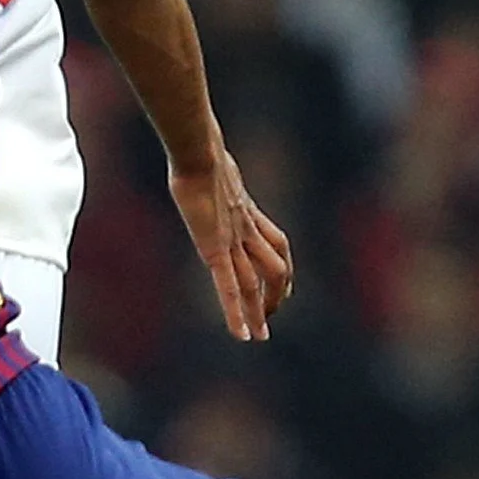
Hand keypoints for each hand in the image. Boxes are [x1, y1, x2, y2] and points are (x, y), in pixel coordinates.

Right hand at [169, 150, 293, 341]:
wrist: (198, 152)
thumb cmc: (197, 151)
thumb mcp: (208, 161)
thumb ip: (208, 165)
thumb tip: (196, 142)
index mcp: (247, 212)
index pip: (277, 244)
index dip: (283, 266)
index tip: (282, 285)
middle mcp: (247, 230)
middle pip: (275, 268)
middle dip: (275, 294)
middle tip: (270, 317)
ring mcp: (233, 242)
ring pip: (255, 284)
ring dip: (258, 312)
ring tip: (259, 335)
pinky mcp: (214, 250)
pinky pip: (230, 289)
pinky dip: (236, 314)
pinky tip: (242, 336)